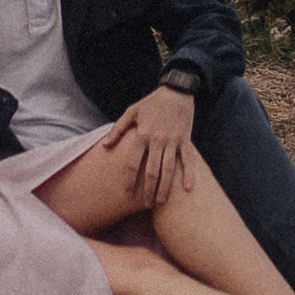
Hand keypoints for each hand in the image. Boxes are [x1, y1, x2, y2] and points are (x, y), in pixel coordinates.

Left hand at [106, 82, 196, 206]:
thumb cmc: (151, 102)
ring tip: (161, 203)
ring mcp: (173, 141)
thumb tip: (105, 145)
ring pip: (169, 169)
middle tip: (145, 205)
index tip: (127, 193)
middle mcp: (157, 140)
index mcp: (142, 134)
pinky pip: (187, 160)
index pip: (134, 162)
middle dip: (148, 190)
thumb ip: (118, 129)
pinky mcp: (185, 140)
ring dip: (165, 187)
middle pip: (152, 171)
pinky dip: (189, 174)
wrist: (176, 90)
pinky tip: (188, 189)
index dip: (130, 180)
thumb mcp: (131, 111)